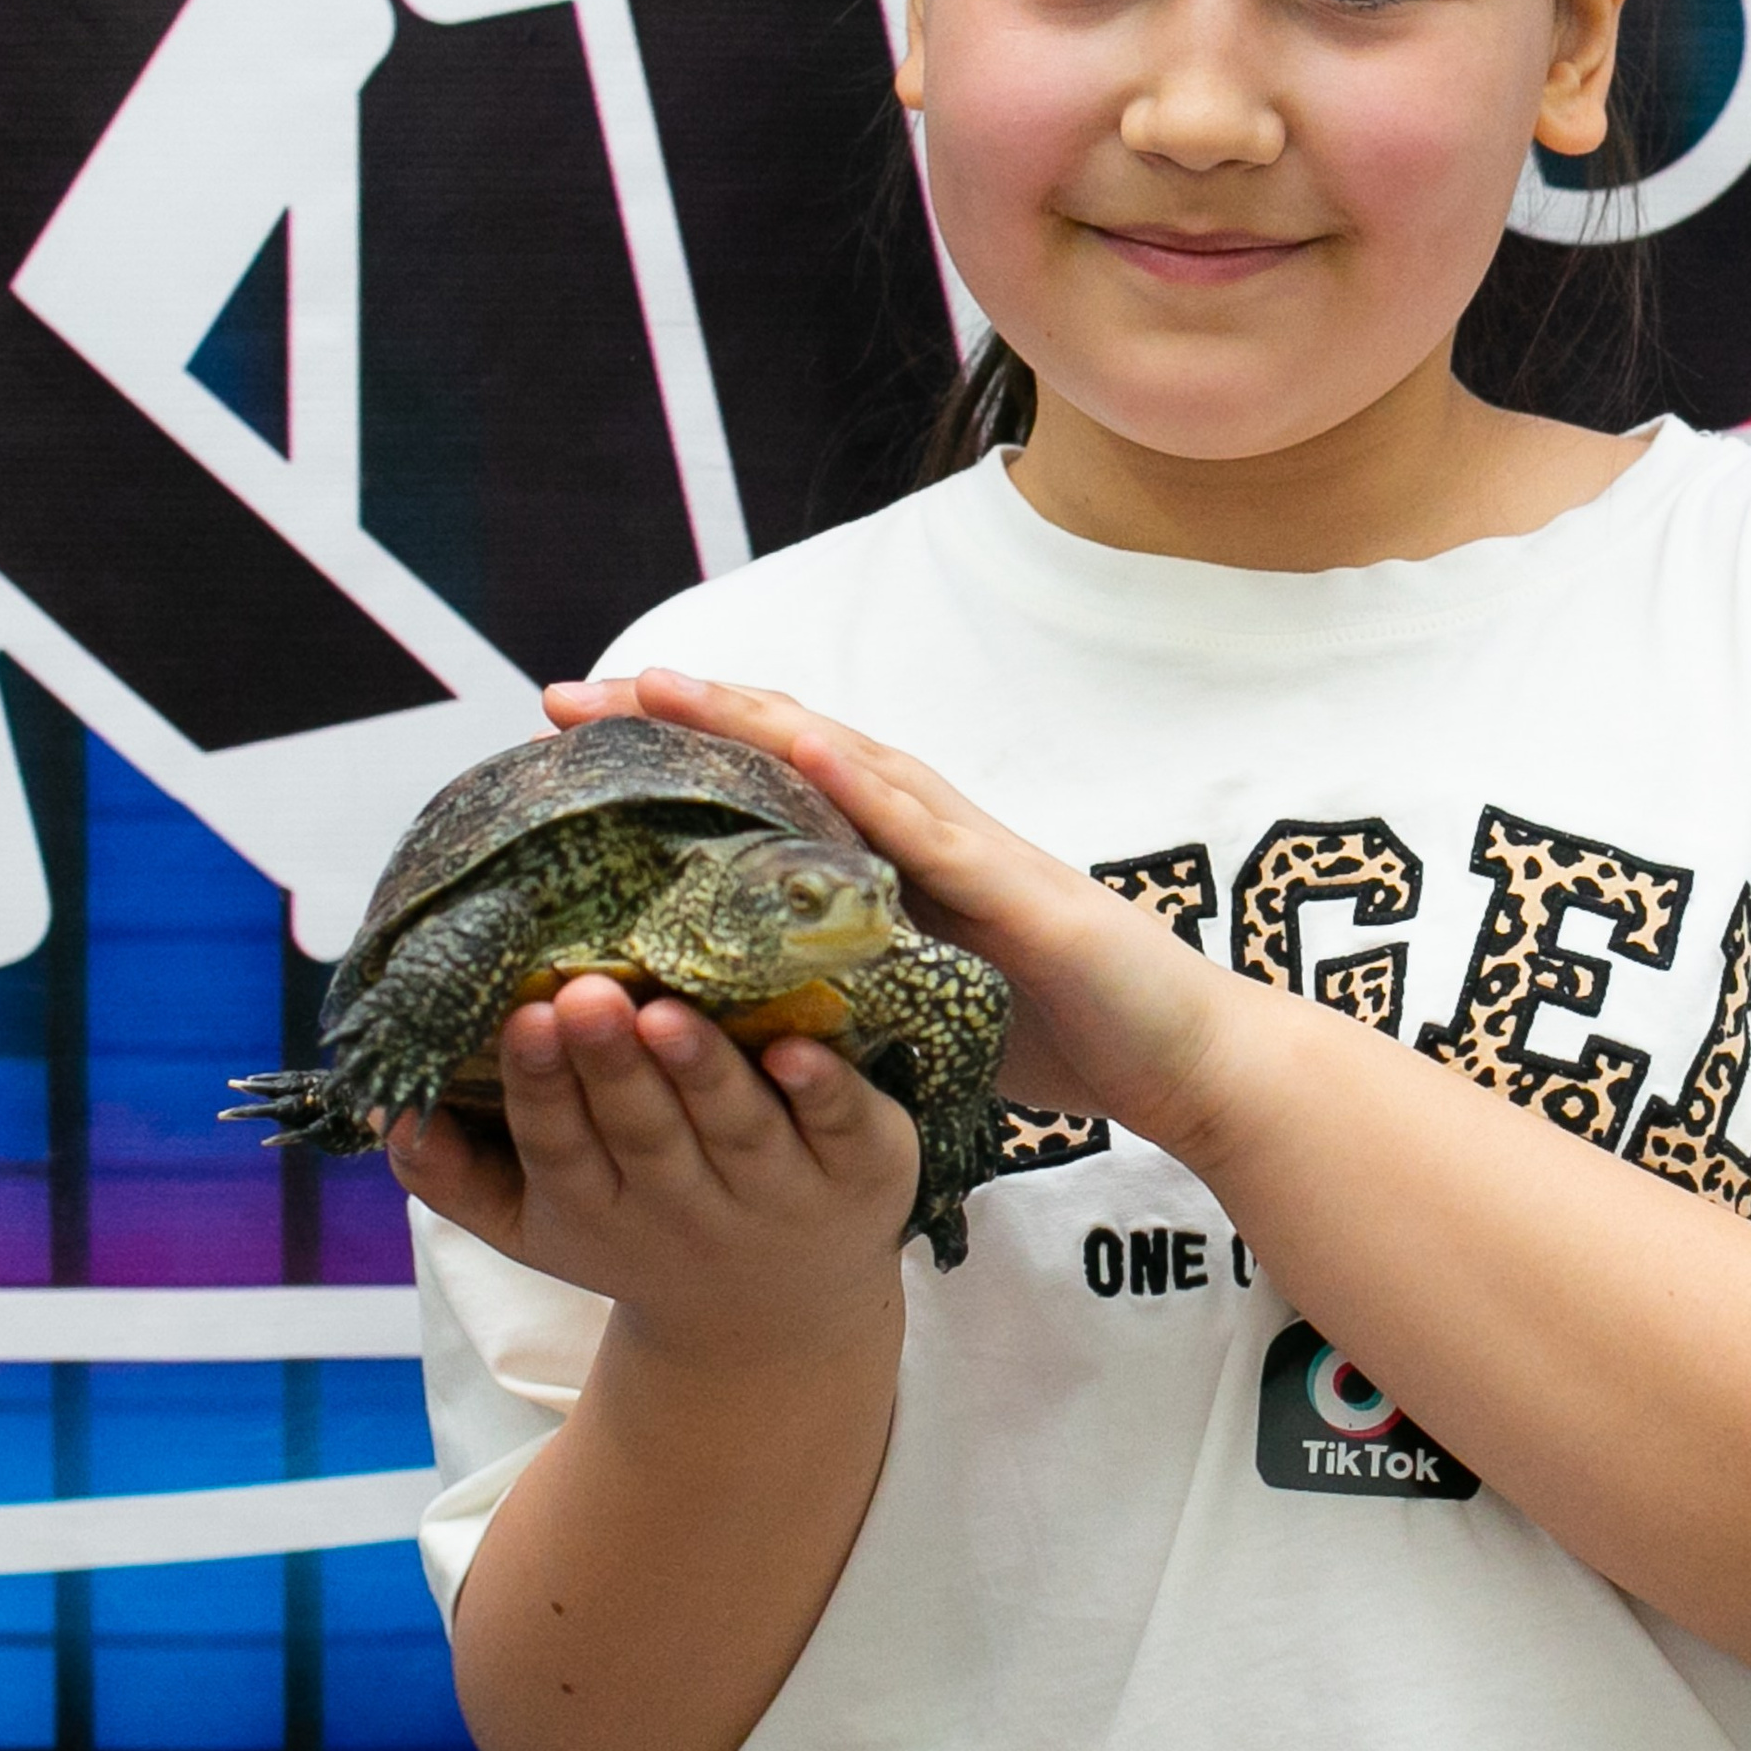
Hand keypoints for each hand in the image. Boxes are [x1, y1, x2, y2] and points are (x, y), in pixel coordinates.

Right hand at [387, 969, 919, 1363]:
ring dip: (700, 1072)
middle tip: (587, 995)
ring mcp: (777, 1192)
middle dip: (610, 1068)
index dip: (543, 1088)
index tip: (523, 1018)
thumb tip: (387, 1110)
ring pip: (735, 1128)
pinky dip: (823, 1093)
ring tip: (668, 1013)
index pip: (561, 1148)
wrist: (776, 1321)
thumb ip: (454, 1176)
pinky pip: (840, 1129)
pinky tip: (802, 1051)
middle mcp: (686, 1206)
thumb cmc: (640, 1230)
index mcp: (599, 1209)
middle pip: (643, 1135)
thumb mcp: (536, 1227)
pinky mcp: (861, 1171)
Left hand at [543, 669, 1247, 1149]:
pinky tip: (804, 750)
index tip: (574, 742)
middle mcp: (925, 836)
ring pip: (848, 765)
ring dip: (752, 723)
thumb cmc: (1063, 1035)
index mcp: (893, 864)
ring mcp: (972, 852)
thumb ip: (841, 990)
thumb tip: (739, 1011)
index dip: (672, 757)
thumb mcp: (917, 1012)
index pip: (765, 788)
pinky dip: (865, 786)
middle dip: (678, 719)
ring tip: (662, 688)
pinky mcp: (1019, 889)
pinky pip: (932, 830)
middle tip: (567, 697)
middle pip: (786, 753)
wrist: (1184, 1061)